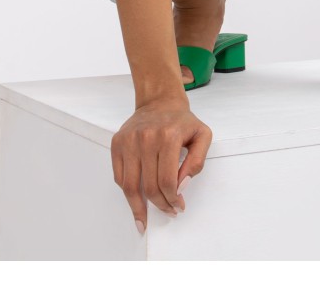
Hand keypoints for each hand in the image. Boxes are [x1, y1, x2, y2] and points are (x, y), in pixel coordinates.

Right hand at [111, 95, 212, 232]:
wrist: (160, 101)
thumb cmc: (182, 121)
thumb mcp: (202, 136)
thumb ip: (197, 162)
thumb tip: (181, 186)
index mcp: (169, 136)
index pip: (167, 180)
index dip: (173, 199)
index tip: (178, 206)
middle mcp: (146, 138)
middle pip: (150, 187)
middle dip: (160, 205)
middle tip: (168, 211)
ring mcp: (129, 140)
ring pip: (130, 186)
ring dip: (138, 207)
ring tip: (144, 218)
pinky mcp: (117, 143)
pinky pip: (119, 177)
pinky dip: (128, 191)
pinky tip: (137, 198)